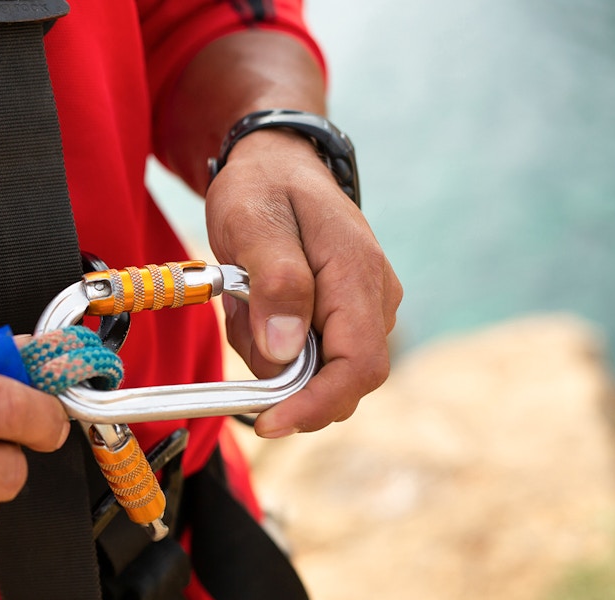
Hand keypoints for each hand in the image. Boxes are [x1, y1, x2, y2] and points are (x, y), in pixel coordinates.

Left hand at [206, 129, 401, 436]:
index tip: (269, 423)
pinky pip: (307, 354)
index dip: (316, 405)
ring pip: (315, 370)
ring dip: (268, 351)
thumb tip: (287, 352)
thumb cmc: (263, 187)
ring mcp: (363, 309)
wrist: (275, 162)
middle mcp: (374, 299)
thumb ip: (276, 284)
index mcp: (358, 276)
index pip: (359, 368)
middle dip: (281, 373)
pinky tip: (255, 301)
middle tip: (241, 317)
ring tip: (245, 295)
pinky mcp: (343, 315)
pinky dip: (271, 341)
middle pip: (338, 379)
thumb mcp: (253, 223)